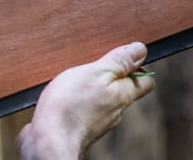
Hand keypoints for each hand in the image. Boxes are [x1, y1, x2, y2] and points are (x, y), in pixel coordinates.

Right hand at [18, 42, 155, 159]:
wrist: (47, 142)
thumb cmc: (70, 107)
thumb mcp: (97, 72)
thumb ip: (119, 61)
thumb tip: (140, 50)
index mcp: (123, 95)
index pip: (145, 81)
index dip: (139, 68)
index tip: (125, 58)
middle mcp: (115, 111)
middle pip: (123, 91)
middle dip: (113, 77)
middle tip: (98, 66)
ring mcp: (98, 123)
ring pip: (103, 102)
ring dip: (94, 90)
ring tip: (79, 81)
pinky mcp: (80, 130)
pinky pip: (85, 112)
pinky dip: (80, 104)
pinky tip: (67, 98)